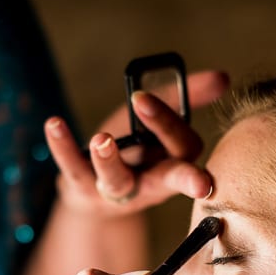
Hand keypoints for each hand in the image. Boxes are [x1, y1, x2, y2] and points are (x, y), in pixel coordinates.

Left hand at [45, 70, 228, 215]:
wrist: (91, 196)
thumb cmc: (132, 151)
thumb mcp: (157, 123)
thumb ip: (186, 98)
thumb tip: (222, 78)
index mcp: (171, 164)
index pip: (184, 149)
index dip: (173, 127)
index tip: (148, 100)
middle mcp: (148, 184)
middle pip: (166, 178)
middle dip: (180, 176)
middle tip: (190, 174)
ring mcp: (114, 191)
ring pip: (116, 180)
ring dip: (109, 160)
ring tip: (102, 138)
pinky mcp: (81, 190)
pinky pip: (72, 169)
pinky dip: (63, 147)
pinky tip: (54, 124)